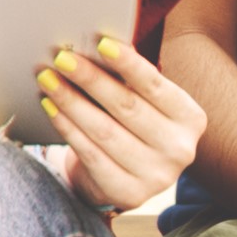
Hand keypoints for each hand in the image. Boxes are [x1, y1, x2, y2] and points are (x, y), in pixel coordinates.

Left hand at [34, 35, 201, 217]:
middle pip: (127, 107)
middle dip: (90, 79)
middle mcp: (180, 149)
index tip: (101, 43)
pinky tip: (50, 108)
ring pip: (104, 131)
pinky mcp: (130, 194)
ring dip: (71, 102)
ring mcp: (157, 176)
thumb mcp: (141, 101)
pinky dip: (67, 128)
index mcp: (190, 118)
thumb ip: (127, 76)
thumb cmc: (132, 124)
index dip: (129, 64)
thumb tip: (98, 42)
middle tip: (61, 58)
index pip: (155, 85)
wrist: (125, 176)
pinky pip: (91, 154)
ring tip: (47, 79)